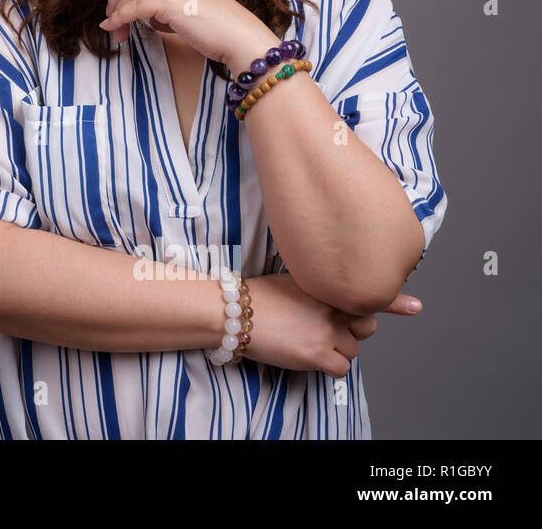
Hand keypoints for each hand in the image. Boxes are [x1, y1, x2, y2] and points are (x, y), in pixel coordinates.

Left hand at [98, 0, 278, 68]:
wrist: (239, 39)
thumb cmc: (218, 28)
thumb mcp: (191, 6)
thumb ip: (166, 2)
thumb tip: (138, 14)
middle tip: (109, 11)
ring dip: (116, 15)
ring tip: (113, 29)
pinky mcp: (170, 1)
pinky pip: (132, 9)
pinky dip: (118, 20)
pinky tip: (114, 28)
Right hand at [240, 273, 422, 378]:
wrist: (234, 311)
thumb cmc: (258, 297)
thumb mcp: (293, 280)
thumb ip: (320, 288)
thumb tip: (336, 303)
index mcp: (327, 286)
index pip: (368, 294)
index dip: (396, 301)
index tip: (416, 306)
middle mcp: (332, 307)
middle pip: (367, 326)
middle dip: (353, 330)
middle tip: (326, 328)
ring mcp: (326, 331)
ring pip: (353, 350)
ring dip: (337, 349)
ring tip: (307, 340)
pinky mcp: (316, 353)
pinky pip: (341, 369)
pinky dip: (329, 366)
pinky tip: (309, 356)